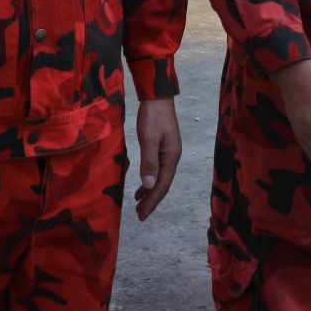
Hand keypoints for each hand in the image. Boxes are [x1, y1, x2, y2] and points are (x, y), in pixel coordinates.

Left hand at [133, 97, 181, 220]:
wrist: (156, 96)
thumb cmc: (152, 116)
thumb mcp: (149, 138)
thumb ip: (149, 162)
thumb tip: (150, 186)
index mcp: (171, 157)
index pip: (162, 185)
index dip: (152, 201)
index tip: (142, 214)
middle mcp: (172, 157)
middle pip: (163, 184)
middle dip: (152, 200)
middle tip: (139, 215)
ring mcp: (168, 153)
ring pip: (160, 178)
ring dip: (150, 192)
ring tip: (139, 204)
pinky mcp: (162, 148)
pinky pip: (156, 170)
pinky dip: (149, 180)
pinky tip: (142, 185)